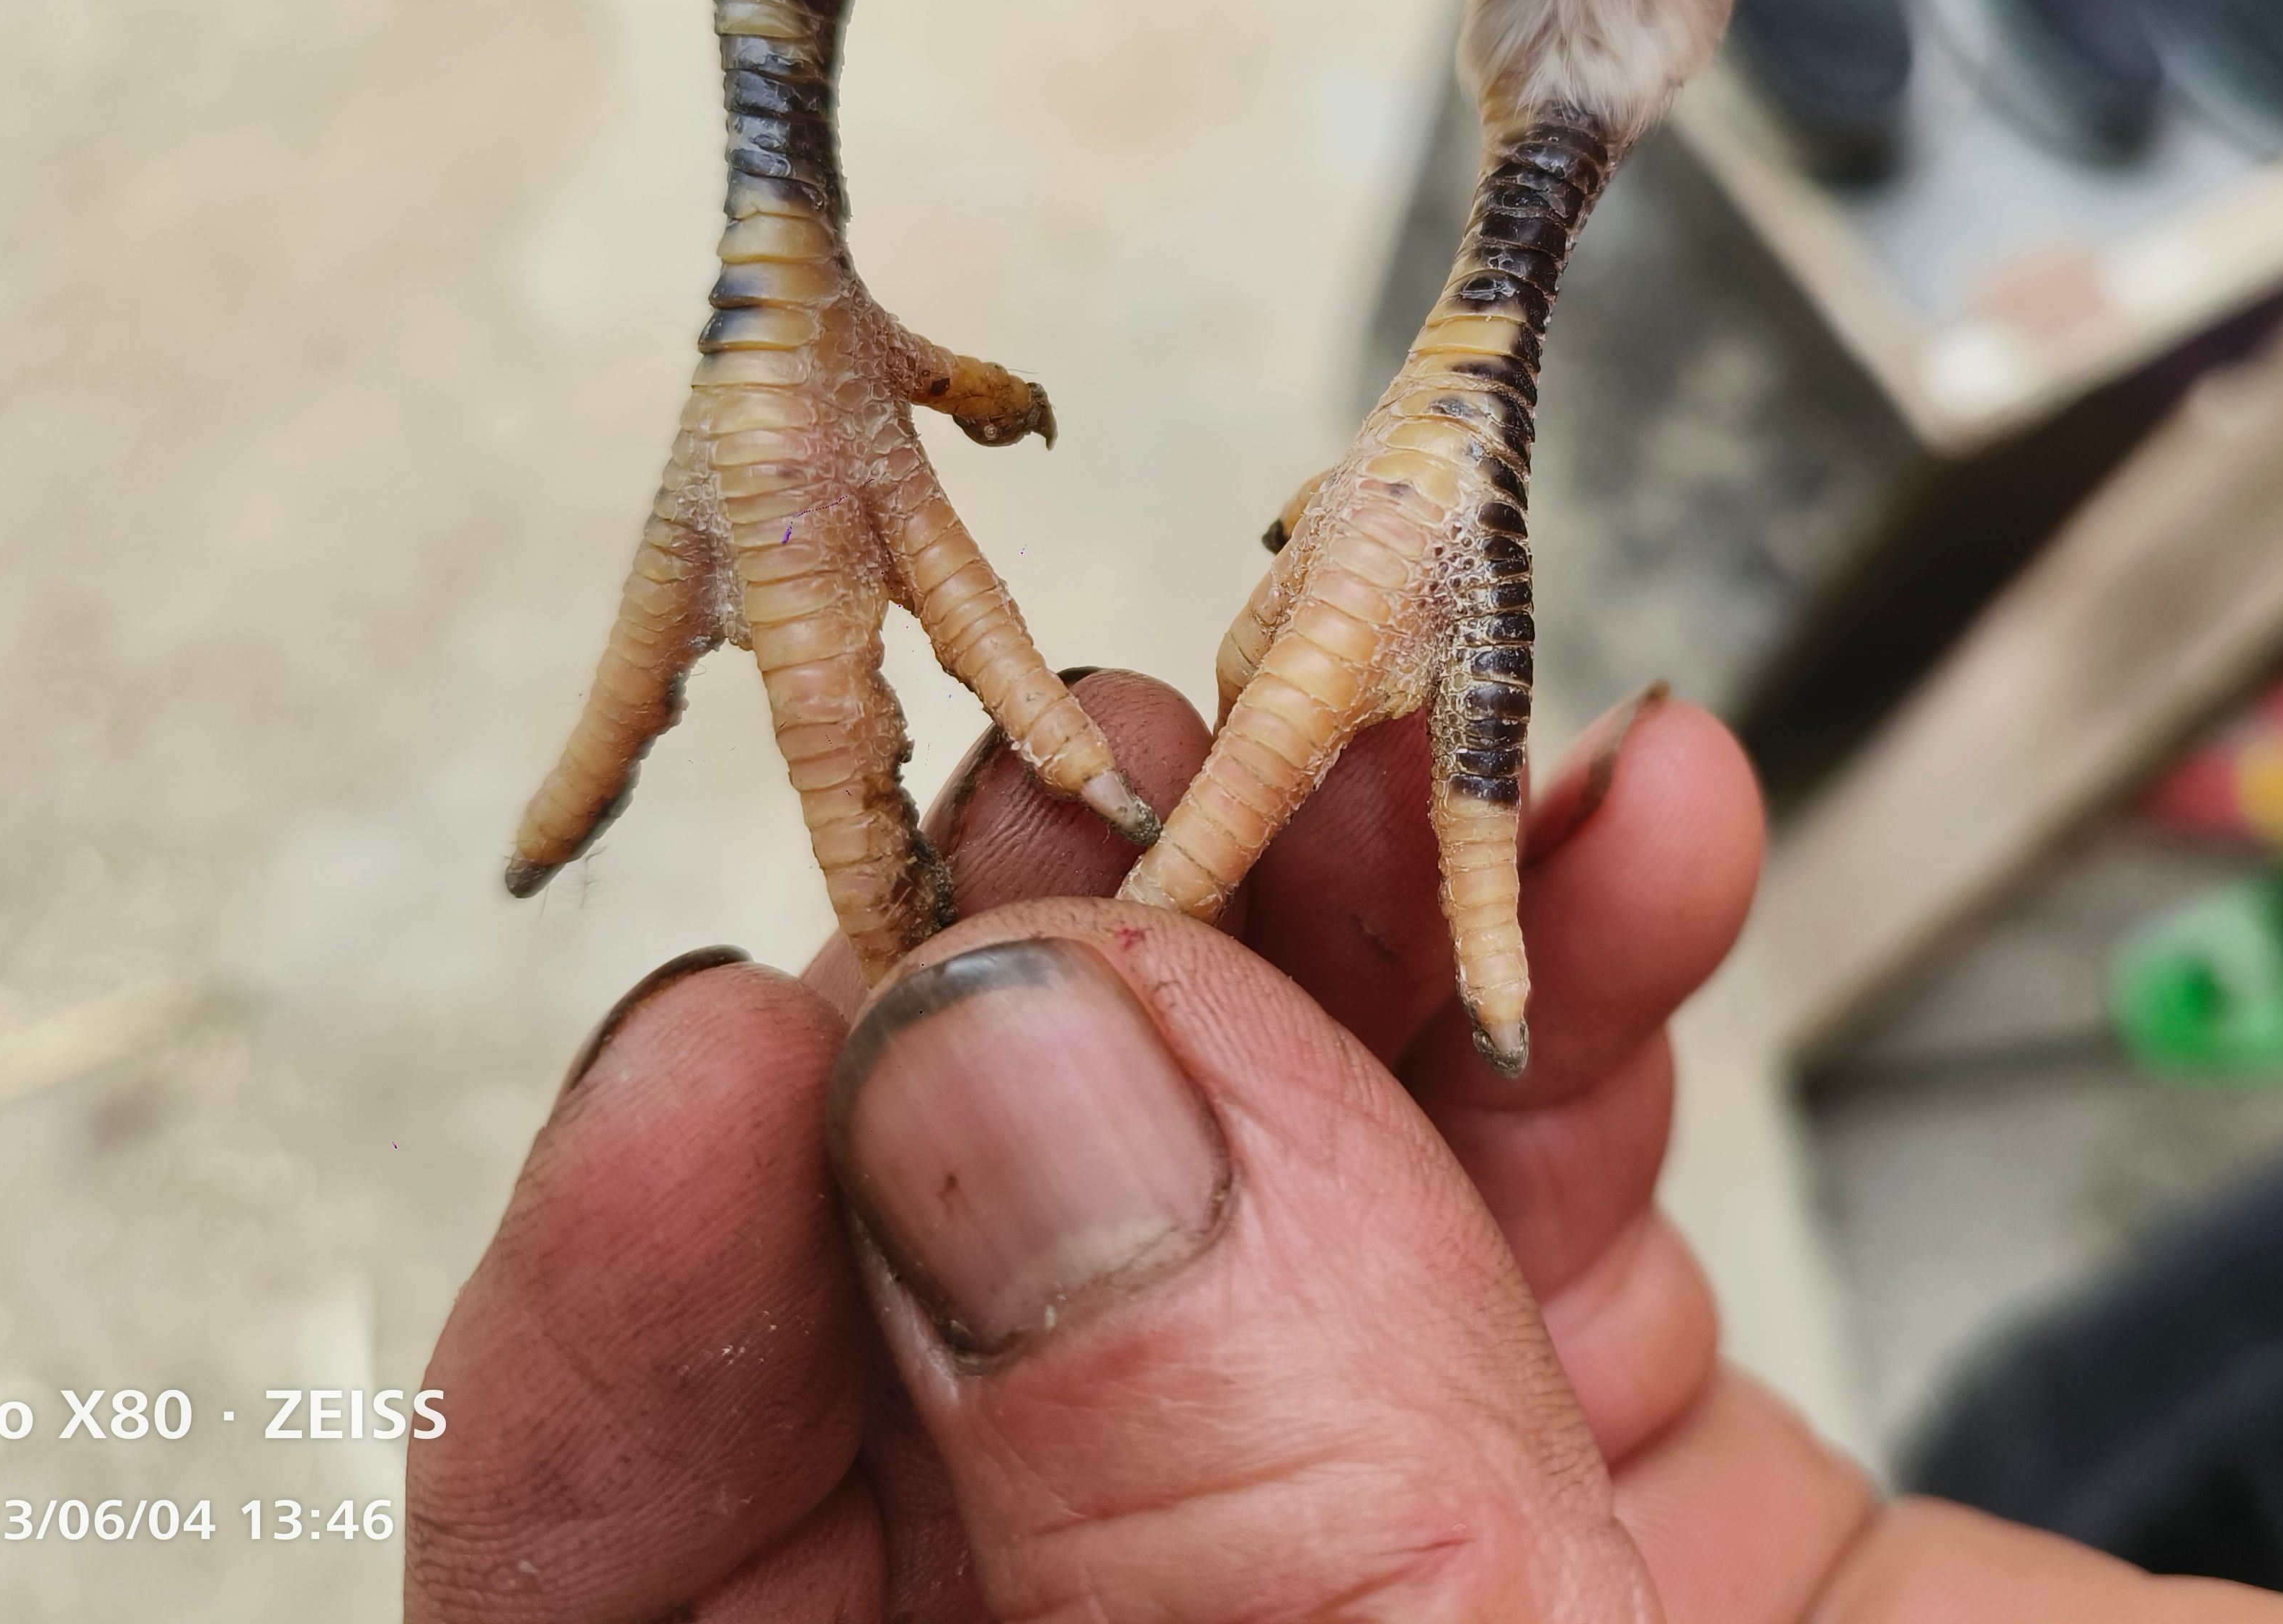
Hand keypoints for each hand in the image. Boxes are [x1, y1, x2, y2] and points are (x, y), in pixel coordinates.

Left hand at [404, 673, 2282, 1620]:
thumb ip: (1250, 1532)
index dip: (638, 1330)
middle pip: (946, 1353)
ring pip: (1247, 1211)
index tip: (755, 1042)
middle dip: (1042, 1014)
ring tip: (1425, 746)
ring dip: (1330, 930)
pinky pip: (1529, 1212)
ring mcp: (1381, 1613)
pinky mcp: (1635, 1517)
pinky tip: (1644, 839)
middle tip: (1134, 771)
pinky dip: (1575, 996)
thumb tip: (994, 1084)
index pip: (645, 1617)